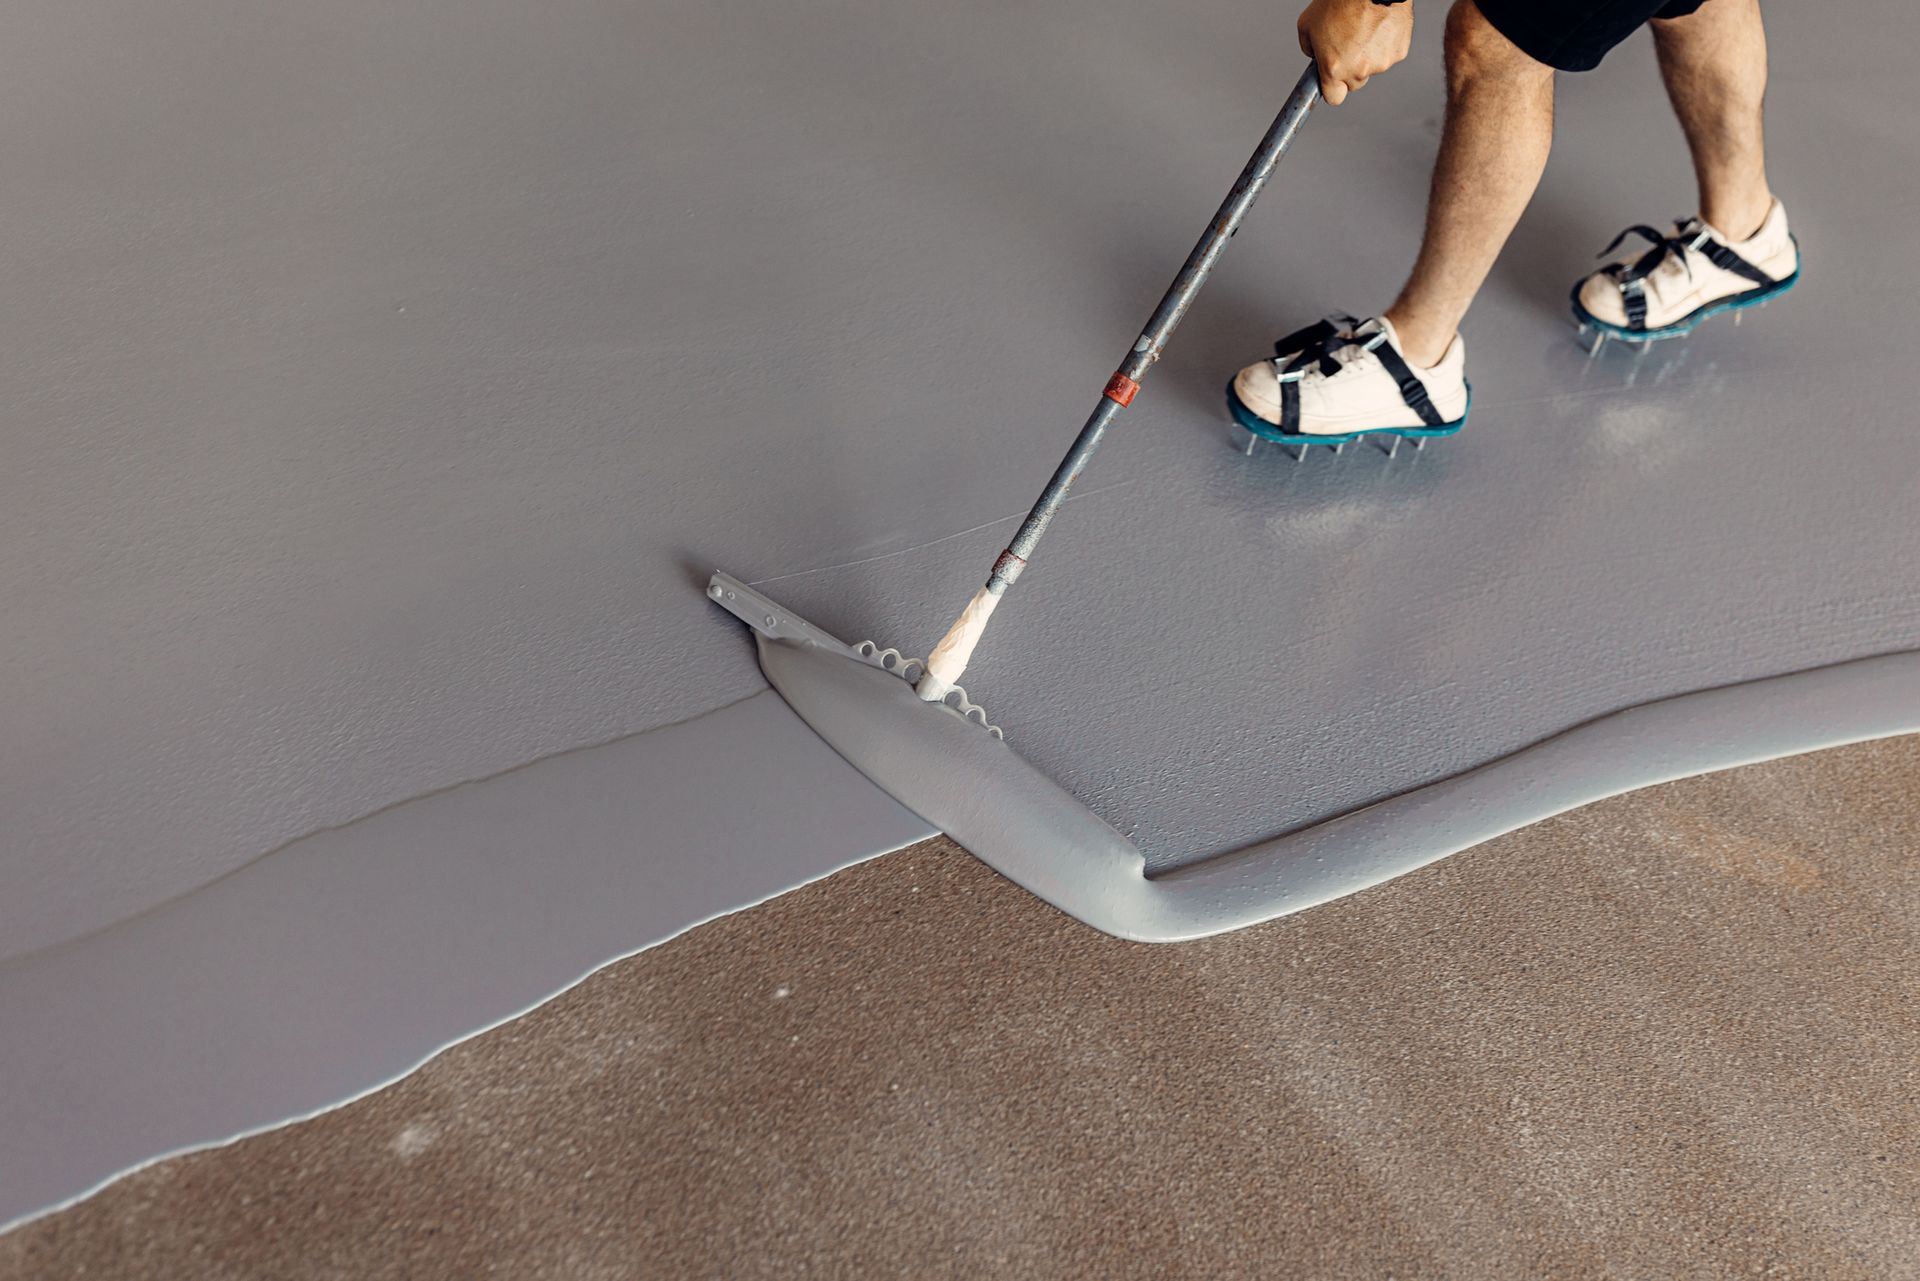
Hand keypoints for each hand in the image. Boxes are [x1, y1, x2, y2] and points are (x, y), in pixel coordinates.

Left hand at [1297, 0, 1413, 104]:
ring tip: (1364, 28)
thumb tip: (1313, 54)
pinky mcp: (1399, 51)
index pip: (1334, 98)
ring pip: (1373, 67)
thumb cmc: (1340, 0)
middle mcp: (1359, 70)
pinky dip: (1385, 44)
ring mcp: (1382, 62)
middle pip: (1354, 83)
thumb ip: (1309, 47)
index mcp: (1335, 69)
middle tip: (1347, 45)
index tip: (1331, 79)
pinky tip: (1378, 26)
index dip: (1332, 87)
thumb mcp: (1307, 24)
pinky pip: (1389, 54)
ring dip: (1369, 55)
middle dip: (1350, 70)